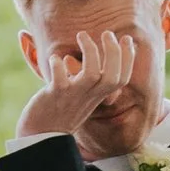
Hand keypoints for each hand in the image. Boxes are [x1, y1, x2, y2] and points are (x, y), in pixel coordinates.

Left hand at [17, 28, 145, 148]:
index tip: (127, 39)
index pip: (122, 78)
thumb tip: (98, 65)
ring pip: (92, 74)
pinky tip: (54, 58)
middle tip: (107, 34)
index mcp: (97, 96)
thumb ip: (92, 84)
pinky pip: (60, 79)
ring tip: (82, 35)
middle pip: (113, 75)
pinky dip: (58, 64)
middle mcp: (89, 96)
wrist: (41, 137)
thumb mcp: (83, 99)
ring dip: (90, 51)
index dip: (128, 58)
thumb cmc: (61, 113)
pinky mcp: (55, 95)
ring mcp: (73, 96)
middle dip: (114, 51)